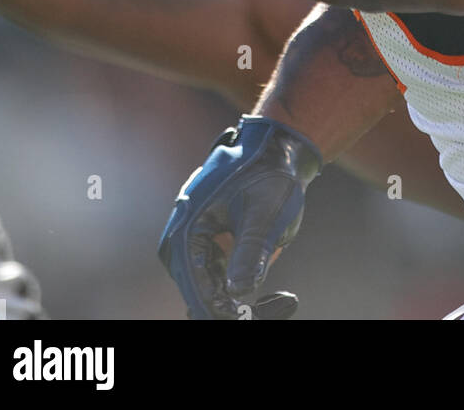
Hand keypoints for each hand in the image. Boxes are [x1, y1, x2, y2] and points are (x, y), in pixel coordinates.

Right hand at [158, 116, 322, 320]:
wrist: (279, 147)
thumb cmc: (270, 175)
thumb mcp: (264, 216)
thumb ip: (250, 254)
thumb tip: (236, 294)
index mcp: (188, 223)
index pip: (194, 280)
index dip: (215, 306)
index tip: (238, 316)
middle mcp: (184, 228)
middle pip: (194, 283)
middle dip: (219, 302)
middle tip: (252, 311)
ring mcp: (195, 230)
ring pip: (203, 278)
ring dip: (226, 293)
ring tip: (263, 302)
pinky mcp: (209, 232)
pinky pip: (212, 266)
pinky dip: (231, 279)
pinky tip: (256, 279)